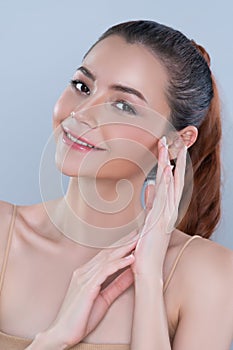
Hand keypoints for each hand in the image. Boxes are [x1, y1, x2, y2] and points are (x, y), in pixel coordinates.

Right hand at [40, 230, 137, 347]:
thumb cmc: (81, 318)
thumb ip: (116, 286)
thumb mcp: (104, 299)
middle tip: (138, 233)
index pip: (106, 255)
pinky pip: (106, 271)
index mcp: (85, 273)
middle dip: (124, 243)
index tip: (133, 239)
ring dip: (124, 249)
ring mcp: (84, 278)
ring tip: (138, 242)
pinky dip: (119, 263)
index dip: (120, 246)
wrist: (62, 334)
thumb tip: (131, 275)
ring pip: (108, 259)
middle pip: (107, 253)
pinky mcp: (87, 287)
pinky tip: (131, 259)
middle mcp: (84, 272)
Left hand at [132, 136, 186, 277]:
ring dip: (171, 164)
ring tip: (171, 146)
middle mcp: (170, 209)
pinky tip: (169, 169)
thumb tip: (150, 186)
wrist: (147, 268)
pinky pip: (166, 198)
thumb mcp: (148, 218)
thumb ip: (151, 201)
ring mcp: (167, 215)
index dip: (172, 163)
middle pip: (174, 179)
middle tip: (173, 139)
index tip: (170, 147)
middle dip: (174, 158)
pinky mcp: (161, 220)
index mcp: (166, 208)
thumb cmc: (146, 245)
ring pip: (172, 184)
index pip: (171, 181)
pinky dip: (168, 183)